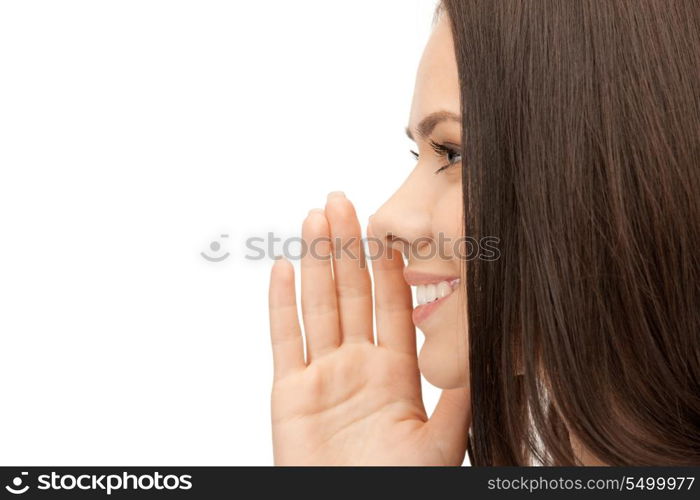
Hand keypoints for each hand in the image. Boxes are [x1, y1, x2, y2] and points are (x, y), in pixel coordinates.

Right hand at [268, 192, 469, 464]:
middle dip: (346, 247)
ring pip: (318, 305)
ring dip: (315, 261)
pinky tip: (283, 269)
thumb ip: (459, 399)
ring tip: (315, 218)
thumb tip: (486, 353)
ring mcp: (322, 375)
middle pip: (351, 293)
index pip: (391, 306)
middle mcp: (357, 365)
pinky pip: (285, 339)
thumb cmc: (397, 487)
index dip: (389, 267)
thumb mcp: (440, 443)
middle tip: (343, 201)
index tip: (389, 231)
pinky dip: (281, 304)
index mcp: (395, 373)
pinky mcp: (290, 393)